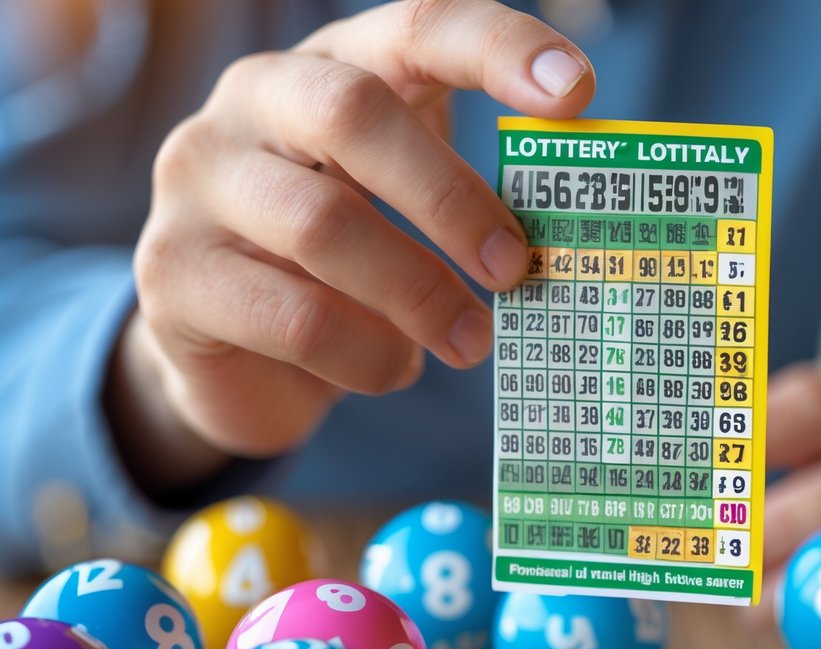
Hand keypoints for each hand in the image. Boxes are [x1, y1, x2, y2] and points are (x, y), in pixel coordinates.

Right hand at [111, 0, 593, 494]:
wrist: (234, 346)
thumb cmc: (347, 263)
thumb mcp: (409, 212)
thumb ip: (470, 203)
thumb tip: (562, 241)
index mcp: (333, 67)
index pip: (416, 28)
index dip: (497, 50)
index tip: (576, 94)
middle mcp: (253, 100)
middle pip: (353, 114)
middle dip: (451, 198)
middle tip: (514, 269)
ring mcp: (199, 180)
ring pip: (322, 226)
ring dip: (419, 295)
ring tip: (471, 342)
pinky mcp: (172, 272)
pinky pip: (294, 317)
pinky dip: (365, 354)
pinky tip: (393, 368)